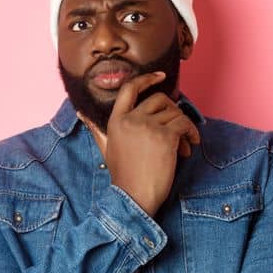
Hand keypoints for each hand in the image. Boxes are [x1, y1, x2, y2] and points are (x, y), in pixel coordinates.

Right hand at [103, 71, 201, 216]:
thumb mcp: (106, 148)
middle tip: (177, 127)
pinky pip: (185, 125)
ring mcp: (148, 127)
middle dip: (173, 110)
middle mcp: (131, 119)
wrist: (133, 196)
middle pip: (159, 99)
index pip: (129, 89)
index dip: (146, 79)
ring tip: (184, 145)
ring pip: (175, 113)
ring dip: (184, 127)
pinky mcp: (165, 137)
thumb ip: (97, 129)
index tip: (160, 76)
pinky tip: (190, 146)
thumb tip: (81, 113)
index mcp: (116, 120)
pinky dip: (192, 134)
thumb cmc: (122, 176)